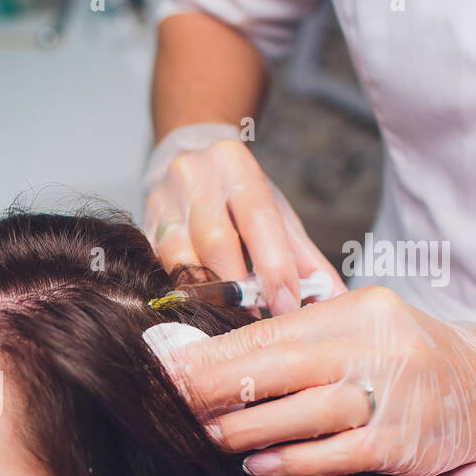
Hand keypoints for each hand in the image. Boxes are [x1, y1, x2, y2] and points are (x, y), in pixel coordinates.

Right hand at [143, 130, 349, 315]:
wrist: (185, 154)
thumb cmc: (237, 193)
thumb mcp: (276, 212)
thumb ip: (304, 256)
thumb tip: (333, 299)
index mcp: (237, 167)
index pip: (258, 219)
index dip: (274, 266)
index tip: (287, 304)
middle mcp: (195, 179)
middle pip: (215, 241)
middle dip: (238, 287)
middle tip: (256, 321)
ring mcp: (163, 203)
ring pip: (180, 258)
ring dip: (207, 295)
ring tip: (226, 319)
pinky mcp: (142, 227)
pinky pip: (158, 268)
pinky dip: (181, 293)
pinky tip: (197, 309)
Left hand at [156, 286, 475, 475]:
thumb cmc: (406, 356)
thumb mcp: (360, 329)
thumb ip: (299, 339)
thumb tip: (215, 360)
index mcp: (356, 311)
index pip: (271, 332)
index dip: (214, 354)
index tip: (167, 369)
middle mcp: (376, 347)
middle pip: (281, 367)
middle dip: (217, 387)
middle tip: (170, 403)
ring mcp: (393, 395)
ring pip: (304, 412)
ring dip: (247, 428)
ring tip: (206, 436)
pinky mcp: (403, 442)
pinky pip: (335, 453)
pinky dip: (291, 461)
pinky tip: (256, 466)